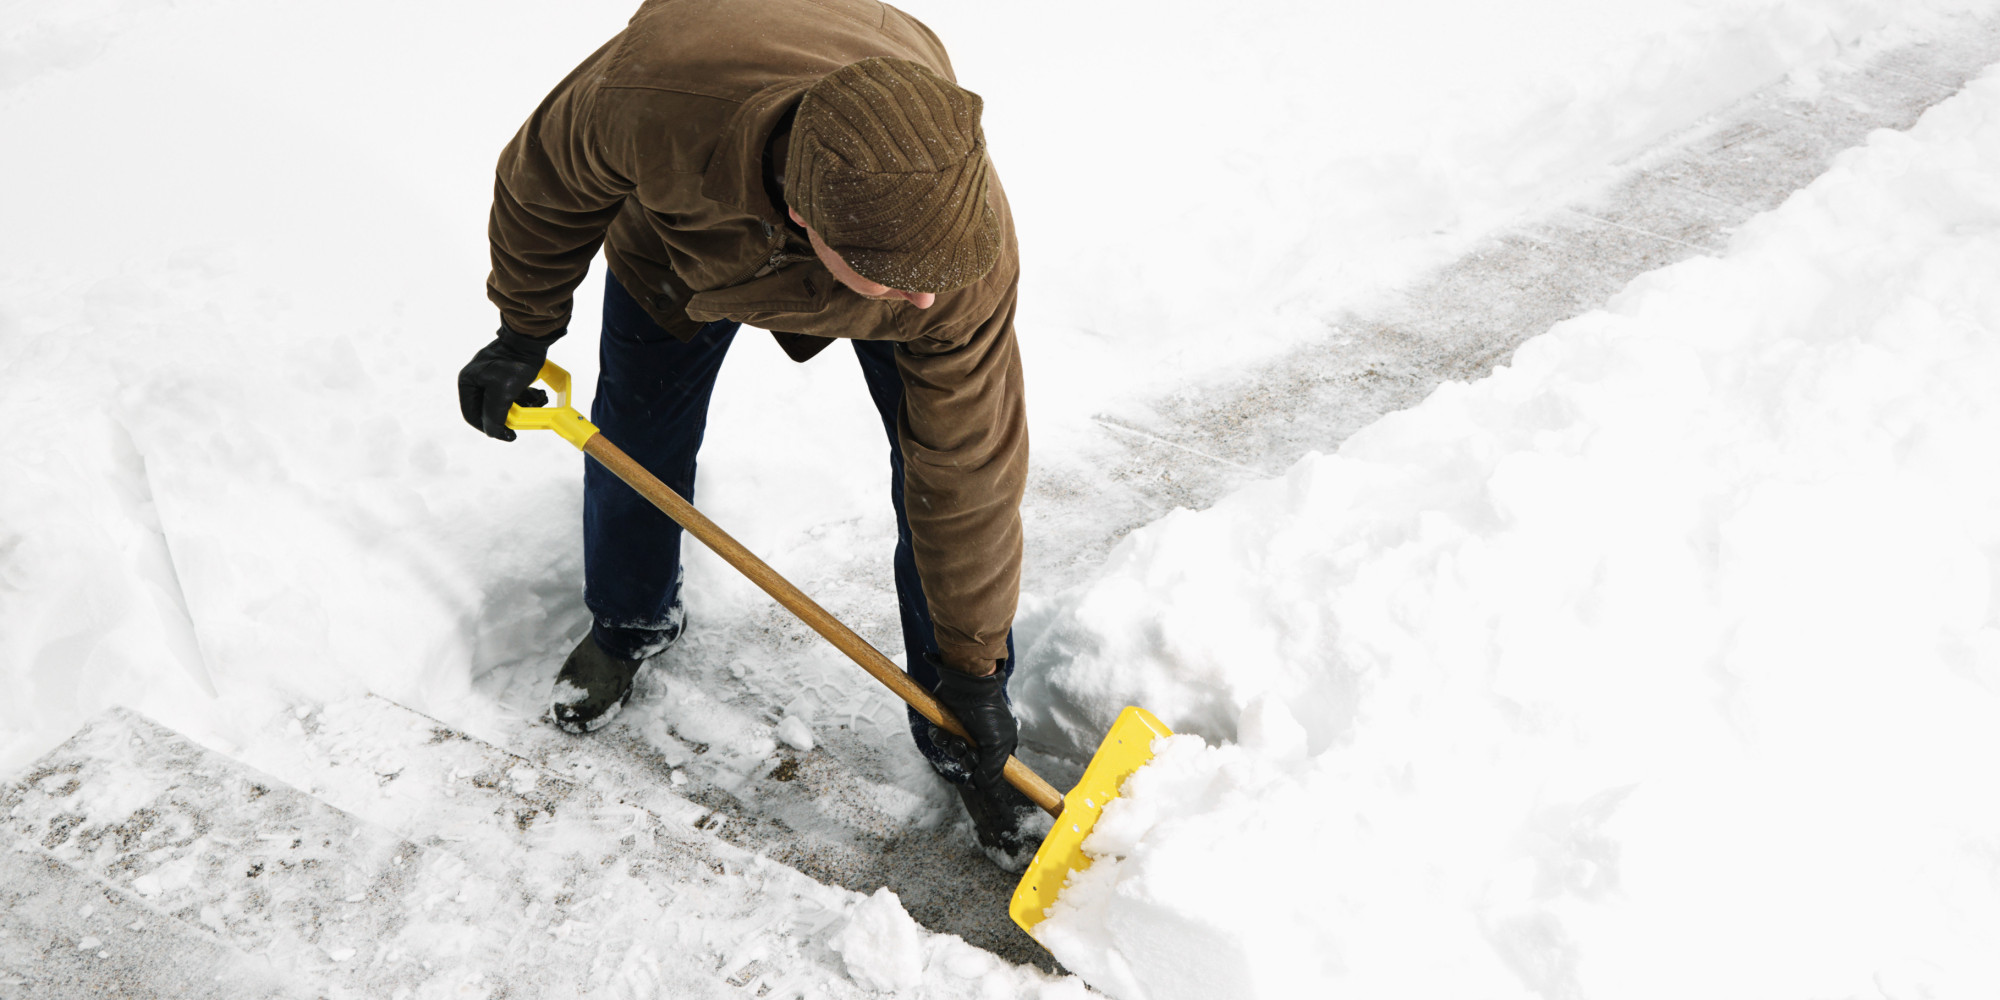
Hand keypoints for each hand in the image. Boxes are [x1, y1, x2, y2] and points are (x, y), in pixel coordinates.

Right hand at [456, 325, 557, 440]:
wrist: (531, 338)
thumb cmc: (514, 362)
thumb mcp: (502, 393)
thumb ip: (494, 415)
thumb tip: (493, 433)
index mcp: (468, 382)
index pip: (472, 416)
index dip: (489, 428)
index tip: (507, 434)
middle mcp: (477, 380)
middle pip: (490, 410)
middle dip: (510, 415)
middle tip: (526, 415)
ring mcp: (492, 377)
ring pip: (504, 403)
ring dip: (522, 407)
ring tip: (536, 401)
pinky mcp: (507, 374)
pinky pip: (514, 394)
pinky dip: (526, 398)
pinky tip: (537, 395)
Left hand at [928, 657, 1017, 795]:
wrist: (969, 687)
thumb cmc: (988, 714)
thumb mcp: (997, 745)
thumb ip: (992, 770)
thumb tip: (981, 786)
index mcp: (997, 746)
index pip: (990, 772)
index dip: (982, 777)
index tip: (976, 778)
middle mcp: (980, 741)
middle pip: (969, 766)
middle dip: (967, 761)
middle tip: (969, 751)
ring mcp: (963, 733)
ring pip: (952, 754)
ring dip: (953, 749)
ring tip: (957, 738)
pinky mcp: (946, 725)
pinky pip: (939, 741)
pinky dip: (940, 738)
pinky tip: (944, 731)